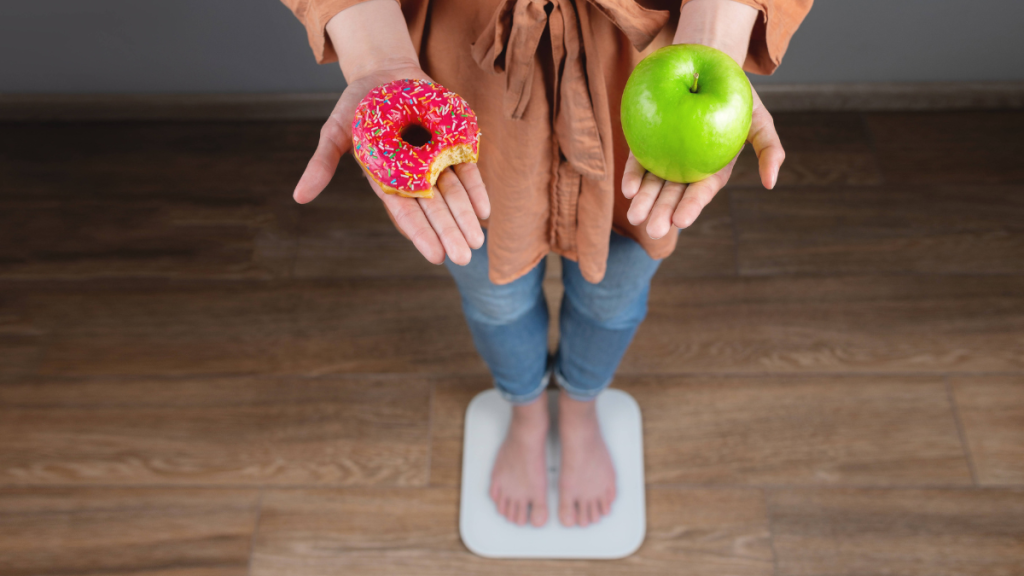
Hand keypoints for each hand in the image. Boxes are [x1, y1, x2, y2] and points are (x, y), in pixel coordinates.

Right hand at [292, 64, 490, 265]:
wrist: (386, 74)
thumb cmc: (358, 105)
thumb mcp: (335, 131)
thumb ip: (323, 163)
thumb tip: (299, 197)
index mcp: (387, 181)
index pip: (405, 213)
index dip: (421, 233)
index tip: (436, 256)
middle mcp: (414, 178)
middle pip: (435, 210)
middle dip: (449, 232)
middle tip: (463, 257)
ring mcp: (436, 163)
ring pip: (454, 195)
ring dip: (466, 218)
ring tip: (477, 242)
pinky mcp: (453, 146)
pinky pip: (468, 171)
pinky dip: (477, 190)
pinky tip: (485, 211)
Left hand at [621, 84, 783, 238]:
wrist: (709, 67)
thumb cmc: (739, 98)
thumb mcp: (761, 121)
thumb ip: (770, 149)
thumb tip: (771, 183)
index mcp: (713, 169)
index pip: (702, 191)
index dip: (692, 205)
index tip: (681, 220)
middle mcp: (688, 168)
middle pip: (674, 194)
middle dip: (663, 212)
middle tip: (653, 229)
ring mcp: (666, 157)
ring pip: (653, 183)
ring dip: (644, 201)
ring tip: (634, 218)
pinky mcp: (648, 144)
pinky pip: (639, 162)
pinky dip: (632, 176)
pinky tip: (627, 190)